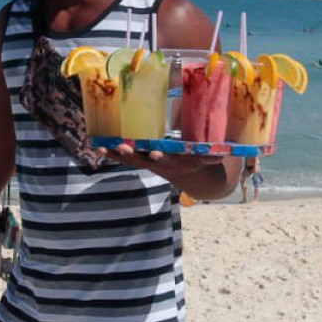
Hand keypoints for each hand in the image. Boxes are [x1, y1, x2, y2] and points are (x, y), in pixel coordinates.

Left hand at [102, 144, 232, 193]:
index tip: (155, 153)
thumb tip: (224, 145)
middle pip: (145, 161)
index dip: (163, 158)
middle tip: (123, 147)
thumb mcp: (209, 157)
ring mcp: (149, 164)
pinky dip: (111, 153)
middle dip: (134, 155)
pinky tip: (97, 145)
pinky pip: (124, 158)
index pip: (172, 160)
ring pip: (131, 160)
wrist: (192, 176)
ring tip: (102, 146)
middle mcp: (162, 164)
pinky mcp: (141, 161)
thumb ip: (214, 154)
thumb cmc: (201, 158)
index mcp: (180, 161)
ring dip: (117, 153)